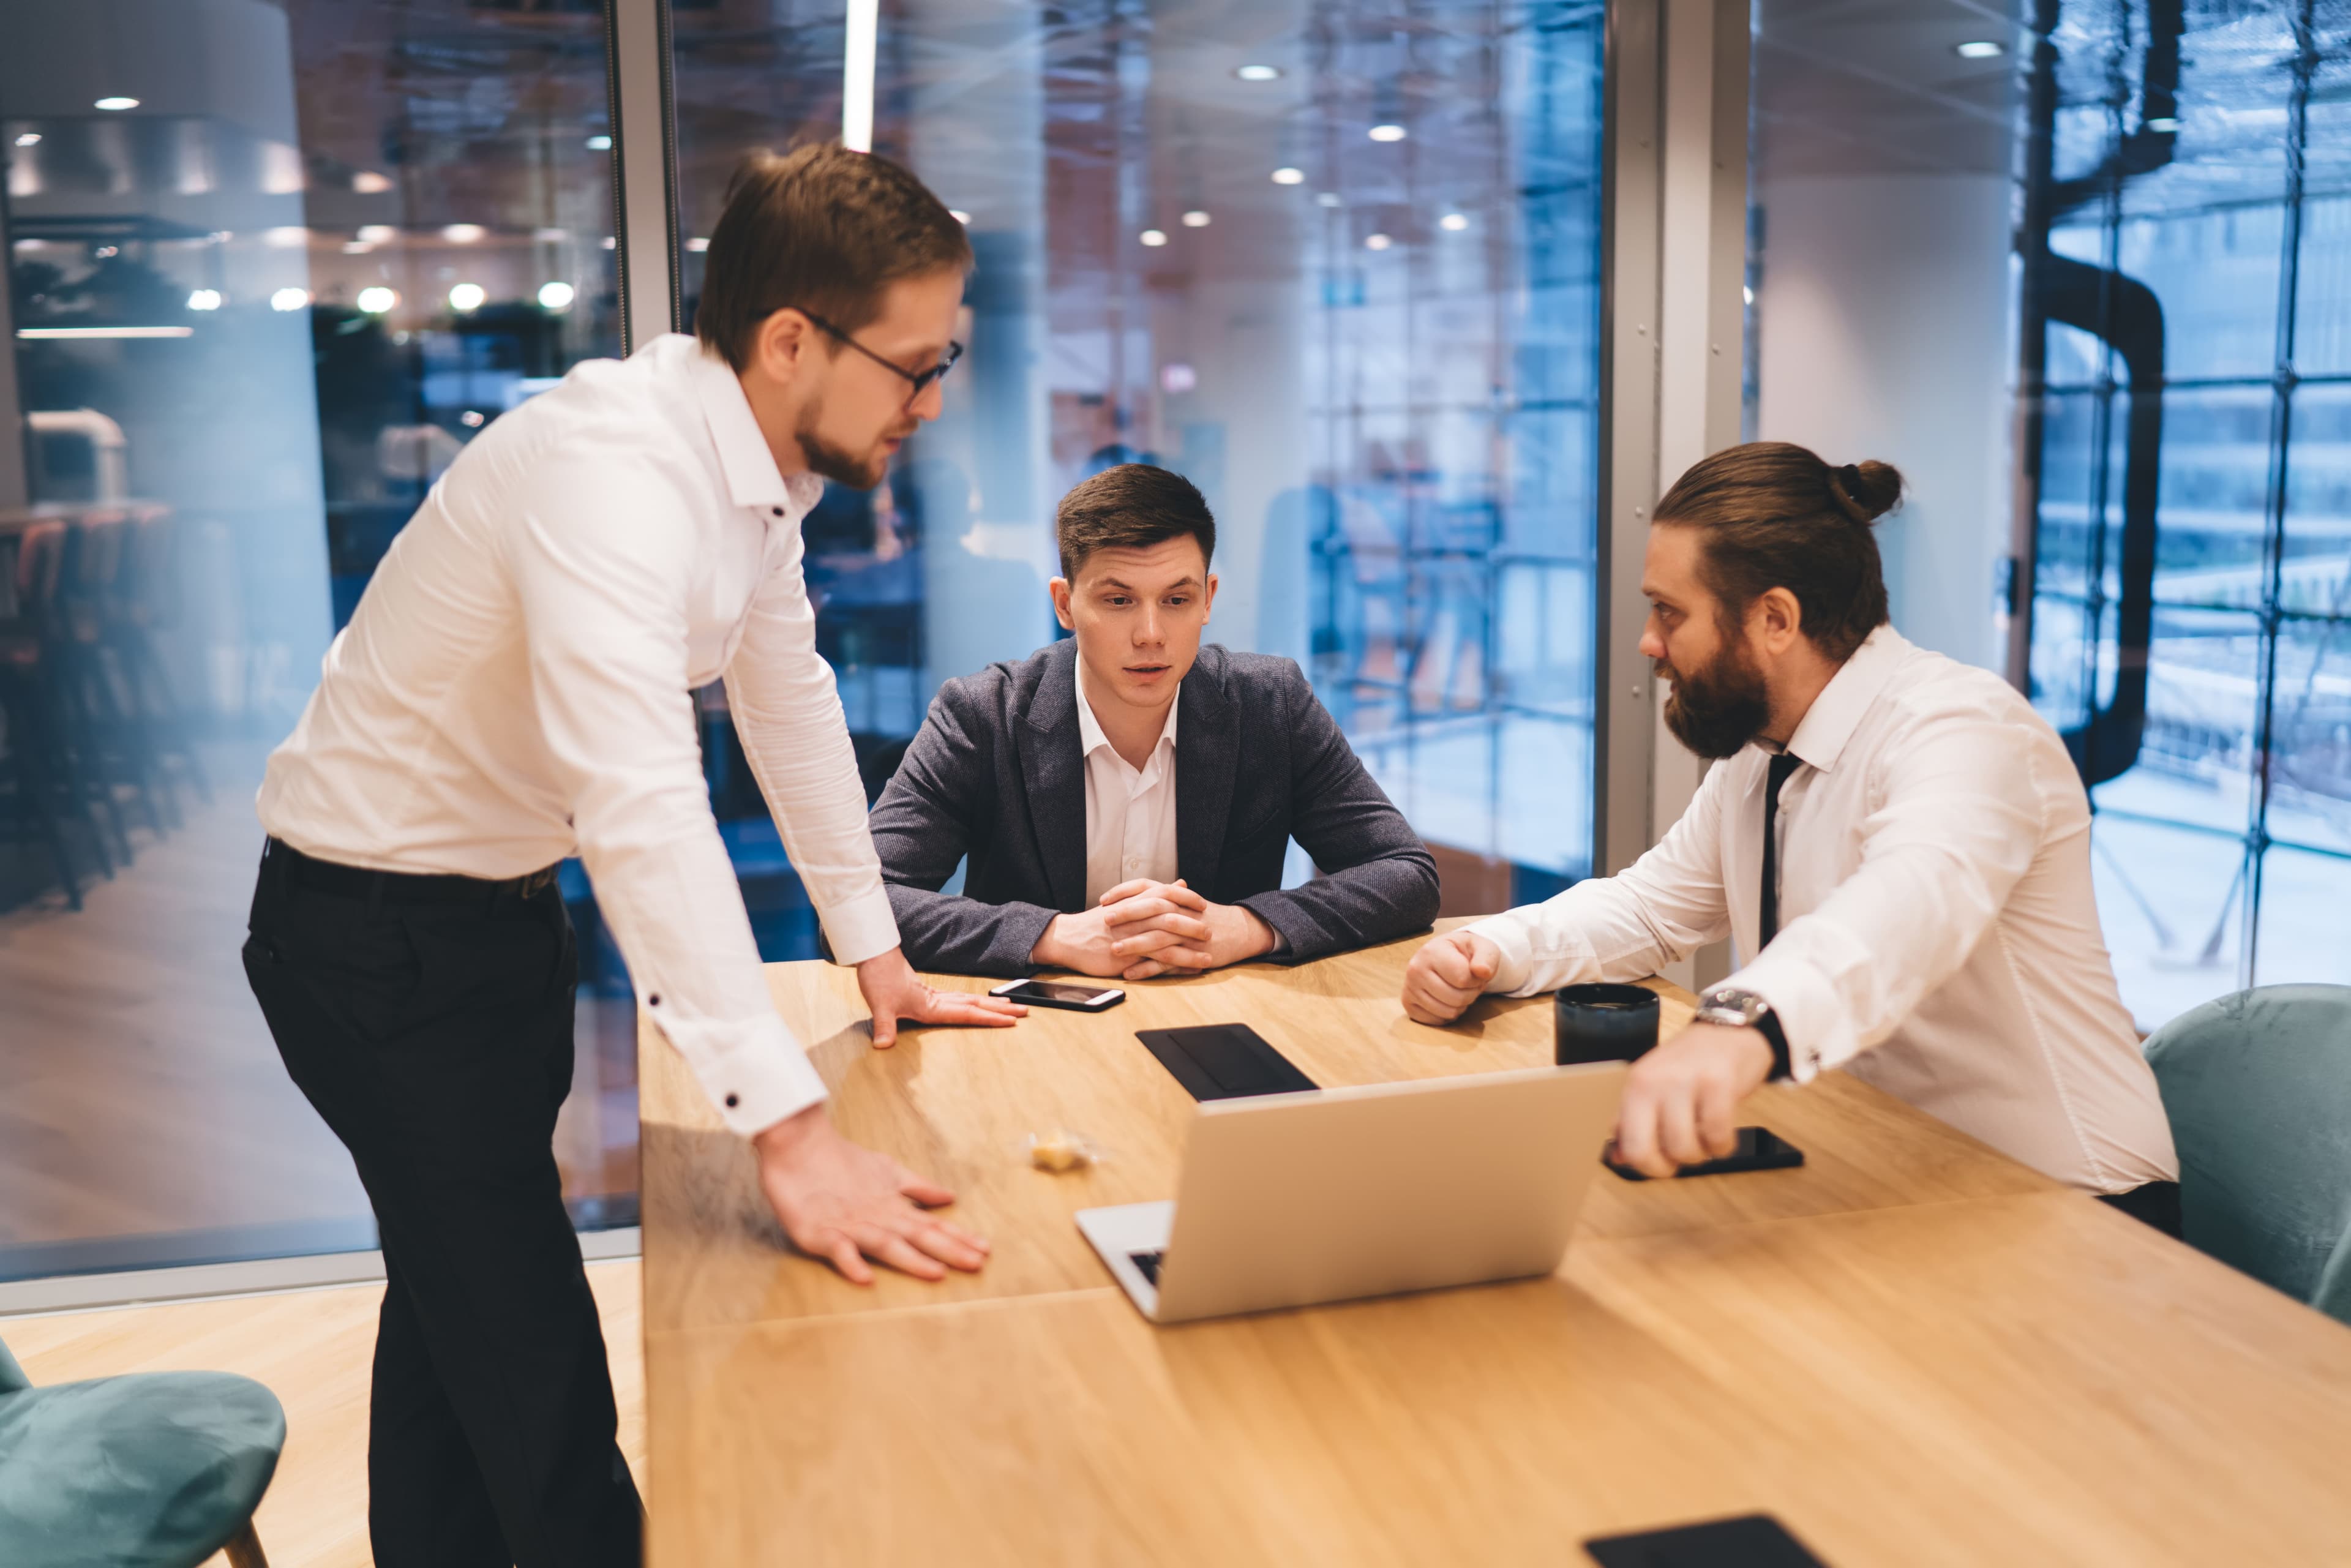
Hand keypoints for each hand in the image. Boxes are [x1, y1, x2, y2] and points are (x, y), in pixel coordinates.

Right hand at [753, 1104, 986, 1283]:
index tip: (986, 1250)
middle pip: (918, 1235)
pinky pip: (838, 1250)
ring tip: (936, 1272)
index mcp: (892, 1205)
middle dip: (948, 1250)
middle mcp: (877, 1217)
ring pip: (886, 1244)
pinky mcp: (820, 1231)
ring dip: (912, 1259)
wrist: (798, 1144)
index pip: (931, 1224)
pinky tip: (865, 1278)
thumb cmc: (840, 1159)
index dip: (958, 1237)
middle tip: (977, 1264)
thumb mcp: (886, 1171)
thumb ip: (917, 1187)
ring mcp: (850, 1225)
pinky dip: (851, 1263)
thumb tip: (950, 1197)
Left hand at [855, 946, 1023, 1047]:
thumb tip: (883, 1045)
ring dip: (990, 1004)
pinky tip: (975, 1003)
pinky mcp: (927, 994)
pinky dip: (973, 1002)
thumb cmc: (879, 978)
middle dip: (1000, 1010)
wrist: (874, 955)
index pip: (967, 1013)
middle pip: (975, 1005)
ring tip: (1009, 1006)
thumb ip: (884, 1027)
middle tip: (1024, 1012)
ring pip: (969, 1000)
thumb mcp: (880, 1005)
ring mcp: (934, 996)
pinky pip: (958, 999)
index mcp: (931, 1006)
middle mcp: (937, 1000)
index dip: (989, 1018)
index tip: (1010, 1021)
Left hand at [1097, 879, 1275, 979]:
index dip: (1123, 892)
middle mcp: (1179, 911)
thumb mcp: (1184, 902)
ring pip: (1157, 936)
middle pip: (1150, 909)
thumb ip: (1160, 898)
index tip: (1104, 900)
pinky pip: (1166, 962)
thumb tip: (1132, 897)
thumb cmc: (1206, 916)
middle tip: (1104, 920)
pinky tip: (1130, 973)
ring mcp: (1186, 934)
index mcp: (1175, 896)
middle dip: (1126, 914)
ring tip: (1114, 950)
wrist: (1239, 930)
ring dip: (1134, 944)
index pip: (1144, 887)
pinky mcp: (1191, 954)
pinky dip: (1147, 968)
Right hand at [1401, 929, 1500, 1023]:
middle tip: (1469, 984)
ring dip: (1461, 1005)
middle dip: (1470, 994)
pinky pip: (1437, 1021)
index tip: (1475, 973)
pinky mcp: (1408, 1004)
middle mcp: (1415, 970)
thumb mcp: (1482, 948)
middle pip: (1457, 999)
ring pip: (1448, 1013)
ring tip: (1458, 990)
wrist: (1446, 955)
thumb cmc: (1465, 952)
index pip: (1463, 979)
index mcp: (1431, 951)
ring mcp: (1409, 988)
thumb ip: (1486, 958)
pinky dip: (1448, 1014)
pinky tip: (1447, 999)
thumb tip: (1483, 972)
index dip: (1477, 980)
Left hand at [1610, 1022, 1775, 1178]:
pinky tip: (1723, 1135)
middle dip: (1670, 1165)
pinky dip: (1723, 1145)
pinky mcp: (1719, 1083)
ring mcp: (1686, 1081)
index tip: (1662, 1161)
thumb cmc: (1690, 1066)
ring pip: (1684, 1149)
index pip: (1627, 1145)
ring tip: (1706, 1137)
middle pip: (1648, 1152)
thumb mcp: (1653, 1087)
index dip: (1645, 1166)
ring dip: (1700, 1154)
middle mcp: (1654, 1082)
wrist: (1730, 1033)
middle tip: (1685, 1153)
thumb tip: (1618, 1158)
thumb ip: (1633, 1120)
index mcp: (1635, 1086)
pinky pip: (1717, 1136)